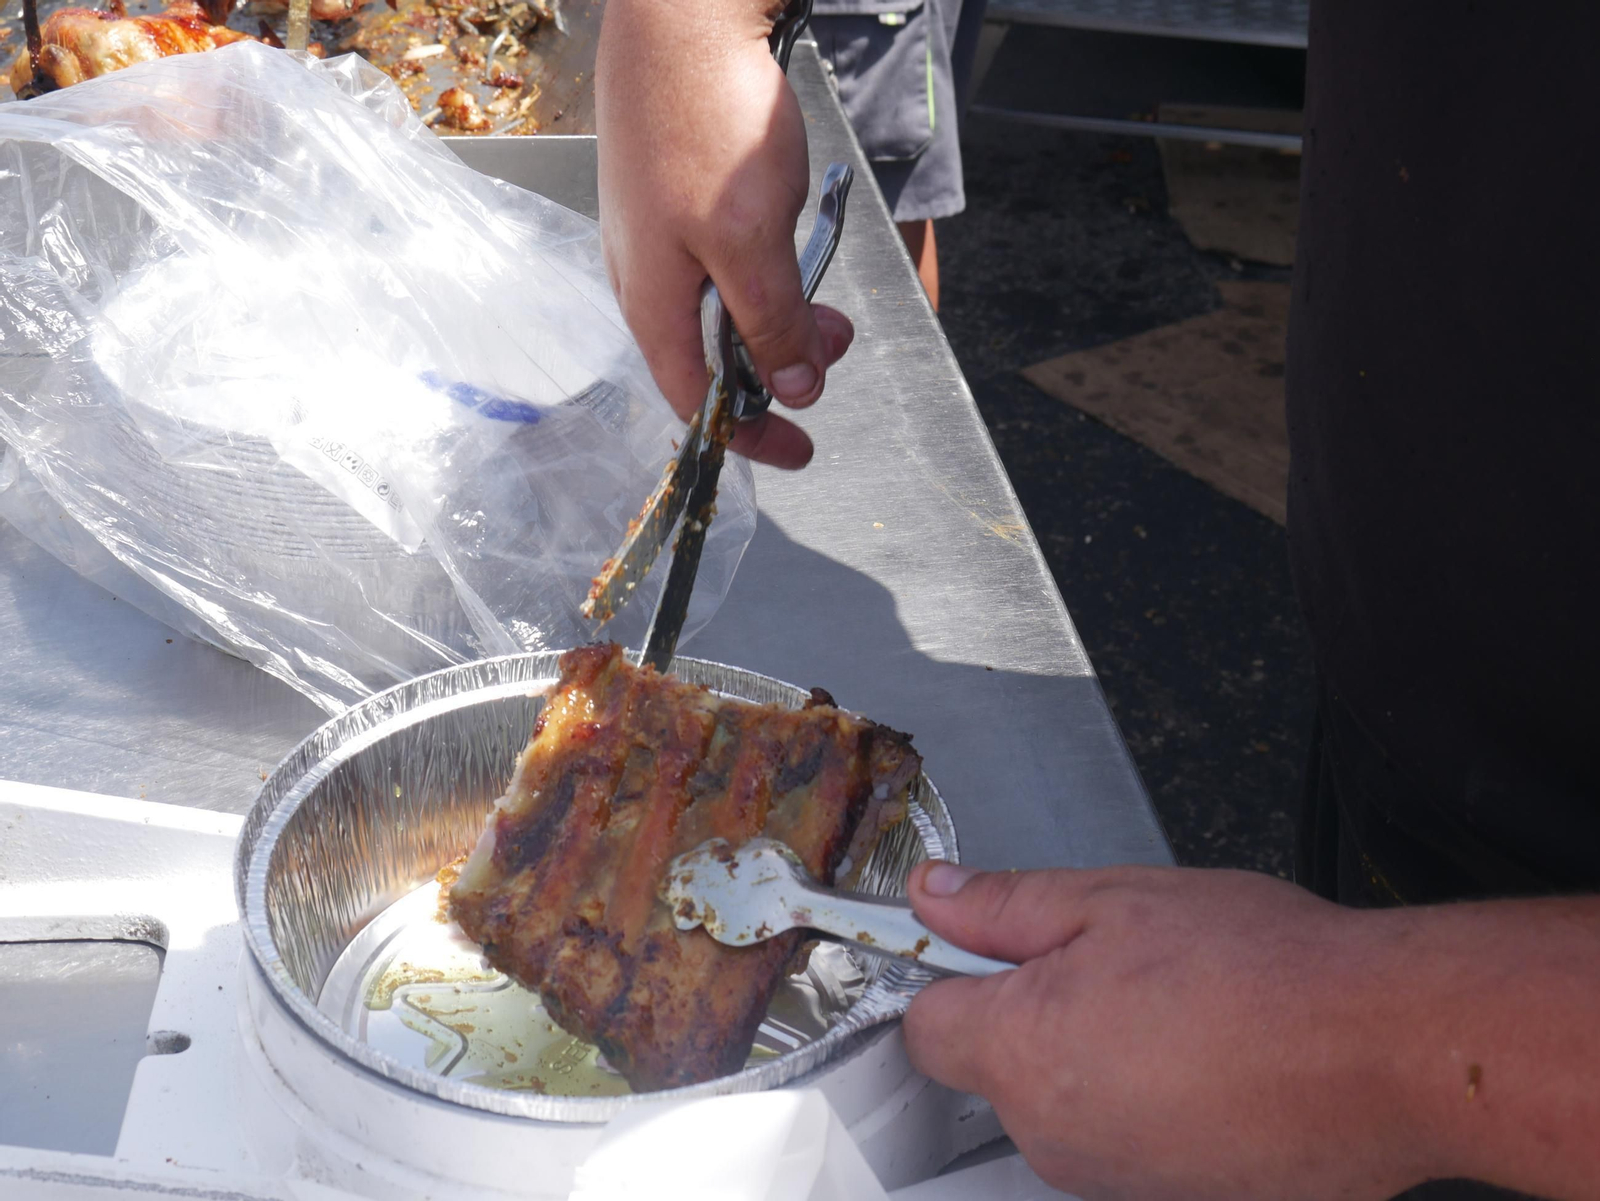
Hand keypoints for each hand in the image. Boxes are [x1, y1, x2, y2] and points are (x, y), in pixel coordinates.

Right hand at [596, 0, 854, 468]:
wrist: (679, 13)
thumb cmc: (705, 121)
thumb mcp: (752, 241)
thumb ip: (773, 323)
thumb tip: (793, 389)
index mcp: (654, 302)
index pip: (696, 399)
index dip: (749, 433)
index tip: (800, 450)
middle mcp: (646, 275)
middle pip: (710, 355)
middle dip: (778, 368)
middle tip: (835, 353)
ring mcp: (658, 232)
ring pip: (721, 305)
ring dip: (779, 319)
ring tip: (830, 306)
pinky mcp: (675, 192)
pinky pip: (720, 262)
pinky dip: (765, 277)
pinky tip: (789, 253)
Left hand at [902, 863, 1432, 1200]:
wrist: (1385, 1050)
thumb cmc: (1259, 969)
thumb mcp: (1111, 900)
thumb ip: (1003, 905)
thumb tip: (934, 898)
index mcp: (1021, 1053)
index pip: (926, 1025)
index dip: (955, 977)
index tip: (991, 950)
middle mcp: (1053, 1136)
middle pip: (999, 1067)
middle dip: (1036, 1013)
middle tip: (1113, 962)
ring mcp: (1114, 1181)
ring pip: (1066, 1106)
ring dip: (1098, 1058)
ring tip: (1177, 1009)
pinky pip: (1129, 1143)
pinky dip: (1152, 1105)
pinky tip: (1209, 1061)